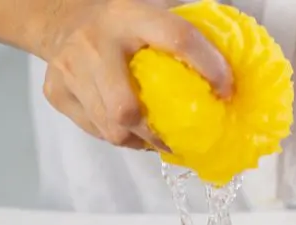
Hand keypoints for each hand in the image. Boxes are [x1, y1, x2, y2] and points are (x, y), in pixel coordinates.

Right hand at [41, 0, 232, 149]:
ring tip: (159, 139)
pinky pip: (94, 130)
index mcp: (129, 15)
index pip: (178, 39)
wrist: (61, 17)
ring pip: (111, 128)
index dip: (208, 67)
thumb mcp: (153, 11)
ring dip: (141, 141)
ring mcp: (70, 70)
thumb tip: (238, 67)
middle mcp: (95, 43)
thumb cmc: (122, 21)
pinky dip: (119, 136)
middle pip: (126, 108)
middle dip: (158, 132)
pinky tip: (133, 129)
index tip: (227, 90)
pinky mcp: (57, 92)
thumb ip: (187, 33)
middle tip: (180, 139)